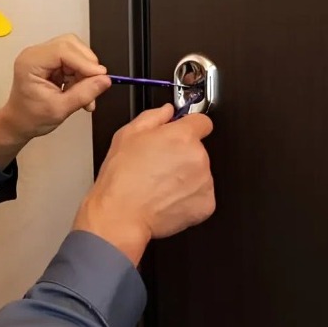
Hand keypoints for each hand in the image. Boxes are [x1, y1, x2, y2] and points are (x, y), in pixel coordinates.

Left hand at [0, 35, 111, 167]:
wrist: (19, 123)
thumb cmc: (31, 117)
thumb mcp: (60, 109)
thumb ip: (84, 94)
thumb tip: (105, 80)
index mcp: (31, 62)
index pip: (63, 50)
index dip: (85, 62)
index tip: (100, 76)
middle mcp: (36, 54)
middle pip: (70, 45)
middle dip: (87, 65)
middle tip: (94, 85)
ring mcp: (44, 56)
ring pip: (75, 52)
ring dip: (85, 71)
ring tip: (85, 93)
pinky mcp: (52, 62)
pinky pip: (74, 61)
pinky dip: (82, 75)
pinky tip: (80, 91)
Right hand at [72, 104, 214, 265]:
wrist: (121, 214)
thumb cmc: (121, 178)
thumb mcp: (127, 135)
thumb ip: (153, 117)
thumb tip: (166, 111)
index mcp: (182, 136)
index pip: (202, 121)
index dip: (190, 126)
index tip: (183, 132)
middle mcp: (198, 157)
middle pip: (198, 149)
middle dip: (182, 155)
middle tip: (158, 165)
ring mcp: (205, 182)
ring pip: (199, 173)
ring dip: (186, 177)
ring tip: (159, 184)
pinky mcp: (206, 204)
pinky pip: (201, 195)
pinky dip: (188, 197)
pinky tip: (167, 198)